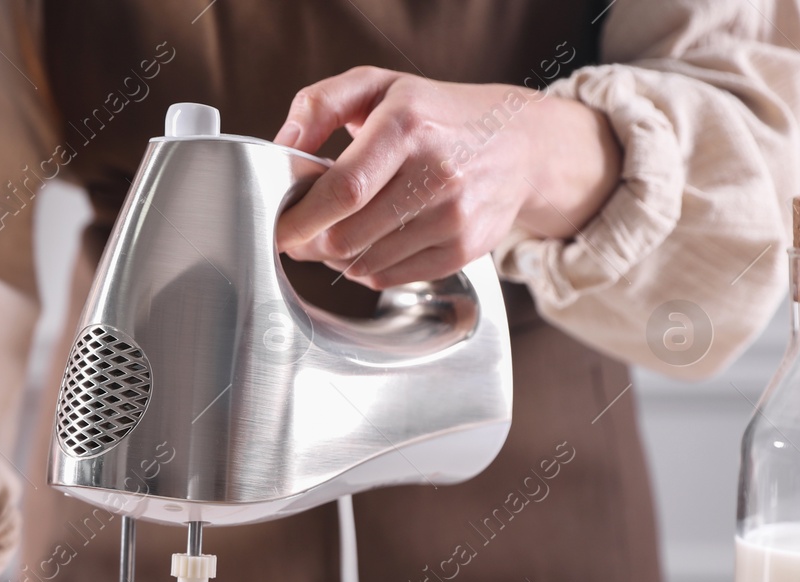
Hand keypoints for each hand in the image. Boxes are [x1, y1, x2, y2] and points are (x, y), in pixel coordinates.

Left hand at [274, 67, 619, 288]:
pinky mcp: (463, 249)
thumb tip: (284, 145)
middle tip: (298, 234)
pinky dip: (365, 268)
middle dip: (309, 243)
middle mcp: (436, 172)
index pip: (343, 190)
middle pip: (347, 237)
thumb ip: (322, 105)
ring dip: (336, 257)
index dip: (300, 219)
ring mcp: (454, 216)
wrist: (520, 142)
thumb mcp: (379, 86)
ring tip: (337, 231)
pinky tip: (369, 243)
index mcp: (408, 125)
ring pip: (363, 263)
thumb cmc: (437, 115)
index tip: (279, 227)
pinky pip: (389, 277)